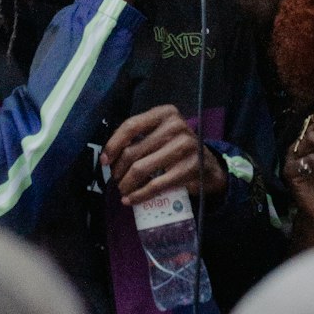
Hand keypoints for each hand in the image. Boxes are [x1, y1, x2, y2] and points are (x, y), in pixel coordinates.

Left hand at [101, 103, 227, 205]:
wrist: (208, 166)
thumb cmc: (176, 148)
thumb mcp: (161, 133)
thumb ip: (139, 137)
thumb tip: (108, 157)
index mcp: (165, 113)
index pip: (131, 126)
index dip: (113, 145)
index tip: (105, 161)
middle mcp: (176, 126)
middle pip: (133, 151)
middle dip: (118, 169)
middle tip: (116, 180)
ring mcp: (184, 147)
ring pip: (141, 169)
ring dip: (126, 184)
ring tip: (122, 190)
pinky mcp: (189, 169)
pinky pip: (155, 185)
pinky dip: (138, 195)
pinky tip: (130, 200)